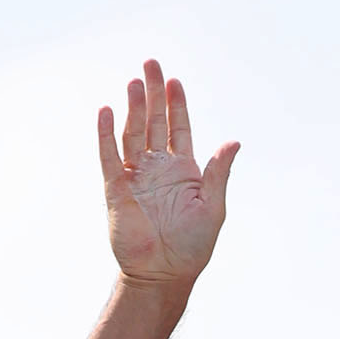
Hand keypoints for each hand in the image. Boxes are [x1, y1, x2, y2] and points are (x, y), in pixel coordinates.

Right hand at [98, 61, 238, 288]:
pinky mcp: (117, 190)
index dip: (176, 104)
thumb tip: (234, 141)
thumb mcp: (213, 208)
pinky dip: (106, 135)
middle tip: (150, 64)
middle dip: (153, 93)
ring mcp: (136, 177)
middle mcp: (158, 169)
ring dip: (134, 108)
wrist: (163, 275)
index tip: (174, 80)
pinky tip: (106, 112)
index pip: (178, 128)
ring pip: (133, 134)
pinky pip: (109, 158)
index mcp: (183, 171)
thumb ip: (219, 173)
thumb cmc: (192, 247)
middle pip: (154, 122)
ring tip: (135, 82)